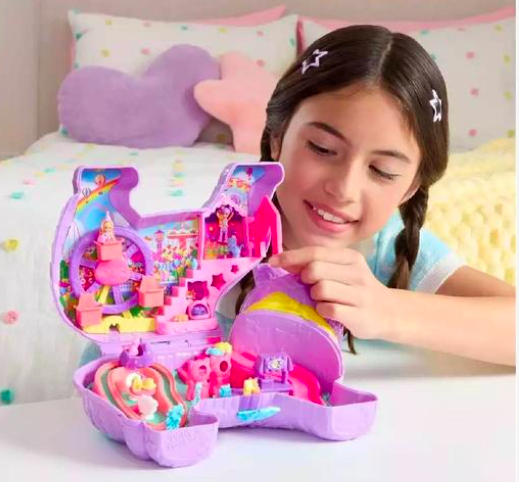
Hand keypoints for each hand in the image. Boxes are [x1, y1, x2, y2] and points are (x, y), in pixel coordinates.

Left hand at [269, 246, 395, 339]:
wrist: (388, 312)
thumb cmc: (357, 290)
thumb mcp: (342, 272)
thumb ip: (318, 265)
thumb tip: (283, 262)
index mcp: (350, 258)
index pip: (315, 252)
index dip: (291, 257)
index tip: (273, 262)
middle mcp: (356, 272)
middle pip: (315, 269)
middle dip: (305, 279)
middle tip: (311, 287)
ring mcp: (359, 294)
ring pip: (320, 289)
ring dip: (314, 296)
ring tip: (323, 300)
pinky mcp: (358, 314)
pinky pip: (327, 309)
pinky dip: (322, 310)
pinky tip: (328, 311)